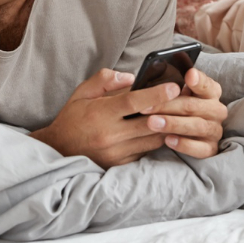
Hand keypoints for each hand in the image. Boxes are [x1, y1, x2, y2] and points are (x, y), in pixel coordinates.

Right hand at [29, 67, 183, 167]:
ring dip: (166, 127)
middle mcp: (110, 135)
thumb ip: (105, 80)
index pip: (134, 102)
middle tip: (185, 100)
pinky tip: (161, 130)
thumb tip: (131, 77)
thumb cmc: (73, 117)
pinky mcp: (120, 164)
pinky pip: (145, 151)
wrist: (58, 150)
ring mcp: (116, 152)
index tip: (174, 87)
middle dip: (170, 111)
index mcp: (101, 113)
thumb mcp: (82, 92)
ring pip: (152, 140)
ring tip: (177, 114)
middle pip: (150, 123)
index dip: (156, 94)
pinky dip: (154, 140)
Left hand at [139, 66, 227, 158]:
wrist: (187, 134)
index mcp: (211, 93)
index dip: (198, 80)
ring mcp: (215, 130)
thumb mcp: (178, 95)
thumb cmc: (180, 109)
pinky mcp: (211, 148)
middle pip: (193, 106)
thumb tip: (162, 80)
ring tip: (151, 123)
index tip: (188, 75)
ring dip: (173, 124)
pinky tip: (167, 140)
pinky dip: (184, 144)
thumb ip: (174, 86)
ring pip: (196, 126)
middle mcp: (217, 111)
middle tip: (145, 107)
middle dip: (168, 106)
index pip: (206, 84)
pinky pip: (200, 149)